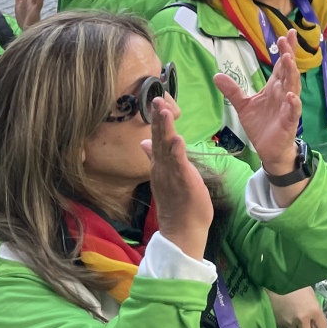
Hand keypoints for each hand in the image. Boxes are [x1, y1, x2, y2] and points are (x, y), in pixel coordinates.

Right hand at [143, 96, 213, 259]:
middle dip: (158, 118)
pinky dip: (176, 150)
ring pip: (166, 147)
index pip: (157, 138)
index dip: (157, 120)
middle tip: (156, 98)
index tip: (156, 100)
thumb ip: (156, 158)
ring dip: (165, 128)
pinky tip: (177, 137)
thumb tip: (144, 143)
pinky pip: (178, 163)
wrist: (182, 229)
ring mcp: (170, 174)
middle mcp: (161, 167)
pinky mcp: (182, 181)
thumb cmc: (179, 203)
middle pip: (158, 138)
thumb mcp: (167, 176)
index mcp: (160, 165)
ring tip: (164, 110)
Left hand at [215, 32, 303, 176]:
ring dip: (291, 73)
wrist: (268, 148)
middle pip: (288, 71)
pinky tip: (291, 96)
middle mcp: (283, 93)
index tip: (287, 34)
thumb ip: (232, 90)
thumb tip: (217, 75)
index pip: (281, 65)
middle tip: (287, 39)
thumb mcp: (243, 105)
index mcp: (274, 87)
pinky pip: (292, 111)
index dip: (285, 50)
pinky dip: (293, 103)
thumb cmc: (261, 124)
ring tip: (288, 59)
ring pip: (292, 87)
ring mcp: (288, 107)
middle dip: (288, 55)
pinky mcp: (288, 121)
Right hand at [267, 288, 326, 327]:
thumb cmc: (296, 284)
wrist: (277, 282)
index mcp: (314, 310)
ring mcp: (289, 323)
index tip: (319, 327)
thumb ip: (314, 308)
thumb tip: (315, 319)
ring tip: (297, 326)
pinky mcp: (279, 324)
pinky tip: (289, 323)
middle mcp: (302, 320)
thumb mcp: (311, 294)